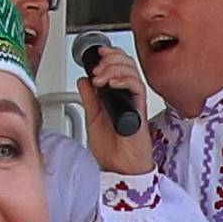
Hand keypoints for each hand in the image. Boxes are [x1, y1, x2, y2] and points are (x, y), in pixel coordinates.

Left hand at [80, 42, 157, 176]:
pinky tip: (111, 84)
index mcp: (117, 96)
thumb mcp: (92, 117)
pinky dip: (124, 80)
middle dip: (110, 60)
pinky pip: (137, 88)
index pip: (119, 66)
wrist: (118, 168)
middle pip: (127, 64)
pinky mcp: (139, 110)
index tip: (97, 53)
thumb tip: (83, 80)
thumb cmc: (111, 149)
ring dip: (114, 69)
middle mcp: (127, 96)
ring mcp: (134, 102)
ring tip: (100, 78)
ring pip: (133, 71)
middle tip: (96, 69)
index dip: (110, 55)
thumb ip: (89, 98)